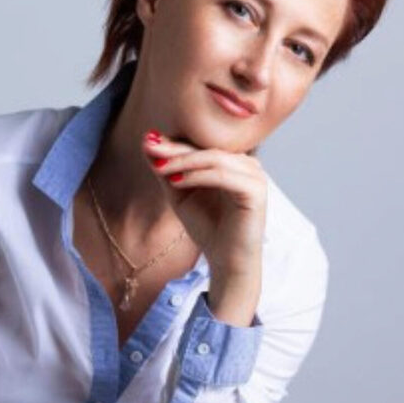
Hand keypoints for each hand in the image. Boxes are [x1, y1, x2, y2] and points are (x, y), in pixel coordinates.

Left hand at [141, 129, 266, 277]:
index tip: (147, 141)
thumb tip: (148, 141)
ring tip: (160, 167)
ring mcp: (255, 176)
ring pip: (214, 159)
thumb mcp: (181, 193)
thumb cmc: (207, 227)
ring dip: (184, 161)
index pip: (201, 148)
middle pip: (207, 150)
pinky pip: (222, 176)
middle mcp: (248, 164)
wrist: (226, 261)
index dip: (174, 144)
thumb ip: (168, 169)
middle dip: (176, 150)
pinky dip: (197, 176)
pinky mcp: (256, 190)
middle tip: (150, 147)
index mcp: (233, 162)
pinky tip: (176, 181)